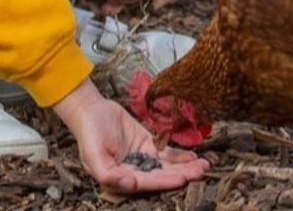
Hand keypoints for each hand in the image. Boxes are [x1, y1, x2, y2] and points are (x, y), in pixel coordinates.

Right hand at [52, 81, 209, 193]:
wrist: (91, 109)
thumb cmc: (89, 133)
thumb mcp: (93, 156)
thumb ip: (108, 175)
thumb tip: (129, 184)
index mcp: (120, 179)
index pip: (147, 183)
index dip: (165, 181)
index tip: (182, 178)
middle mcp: (133, 172)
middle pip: (161, 176)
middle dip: (182, 174)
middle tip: (201, 172)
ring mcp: (142, 159)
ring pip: (167, 166)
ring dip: (185, 167)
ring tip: (204, 166)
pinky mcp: (147, 145)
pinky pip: (166, 153)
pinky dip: (180, 156)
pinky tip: (194, 157)